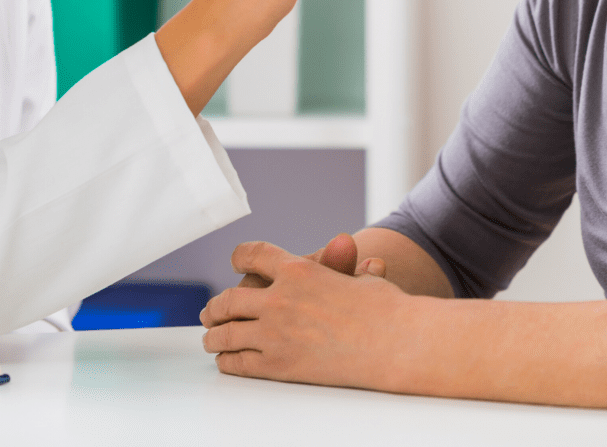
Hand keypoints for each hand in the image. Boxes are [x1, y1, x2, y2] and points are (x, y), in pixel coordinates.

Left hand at [201, 240, 404, 390]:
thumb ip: (340, 263)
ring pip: (227, 332)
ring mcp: (274, 332)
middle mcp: (279, 298)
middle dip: (217, 306)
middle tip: (211, 310)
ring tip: (211, 337)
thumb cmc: (383, 307)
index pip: (253, 254)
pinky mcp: (277, 365)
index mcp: (298, 269)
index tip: (234, 261)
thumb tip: (343, 242)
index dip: (240, 256)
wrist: (395, 344)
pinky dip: (228, 360)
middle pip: (230, 299)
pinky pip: (239, 361)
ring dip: (214, 335)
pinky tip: (226, 359)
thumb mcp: (358, 275)